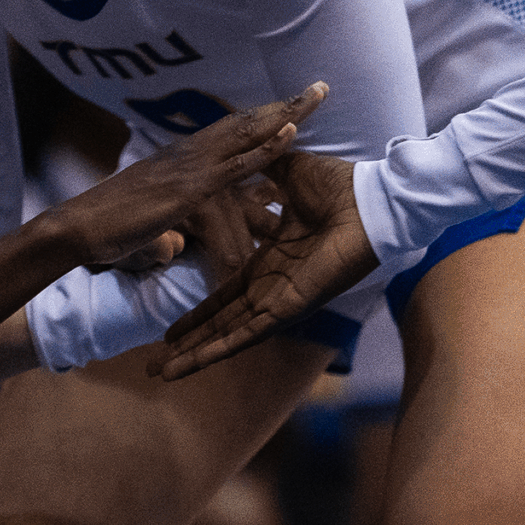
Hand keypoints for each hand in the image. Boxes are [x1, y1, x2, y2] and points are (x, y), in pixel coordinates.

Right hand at [45, 82, 325, 269]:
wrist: (76, 228)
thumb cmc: (103, 230)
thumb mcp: (145, 226)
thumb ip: (167, 232)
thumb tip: (176, 247)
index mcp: (179, 160)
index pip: (228, 134)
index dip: (260, 120)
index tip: (288, 107)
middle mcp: (187, 153)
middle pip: (245, 124)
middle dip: (283, 105)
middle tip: (319, 88)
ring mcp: (190, 167)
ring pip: (247, 134)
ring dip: (285, 114)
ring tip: (318, 95)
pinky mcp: (190, 188)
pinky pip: (236, 164)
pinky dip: (265, 147)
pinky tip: (290, 133)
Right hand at [154, 150, 376, 379]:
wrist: (369, 201)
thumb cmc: (340, 187)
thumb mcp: (287, 173)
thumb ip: (262, 169)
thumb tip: (244, 152)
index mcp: (270, 262)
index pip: (225, 295)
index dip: (198, 313)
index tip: (171, 330)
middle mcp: (270, 287)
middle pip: (218, 323)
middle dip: (186, 345)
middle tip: (154, 366)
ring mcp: (278, 302)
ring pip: (226, 336)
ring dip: (194, 355)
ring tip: (160, 372)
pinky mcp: (287, 308)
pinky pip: (245, 335)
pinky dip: (217, 349)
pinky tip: (190, 362)